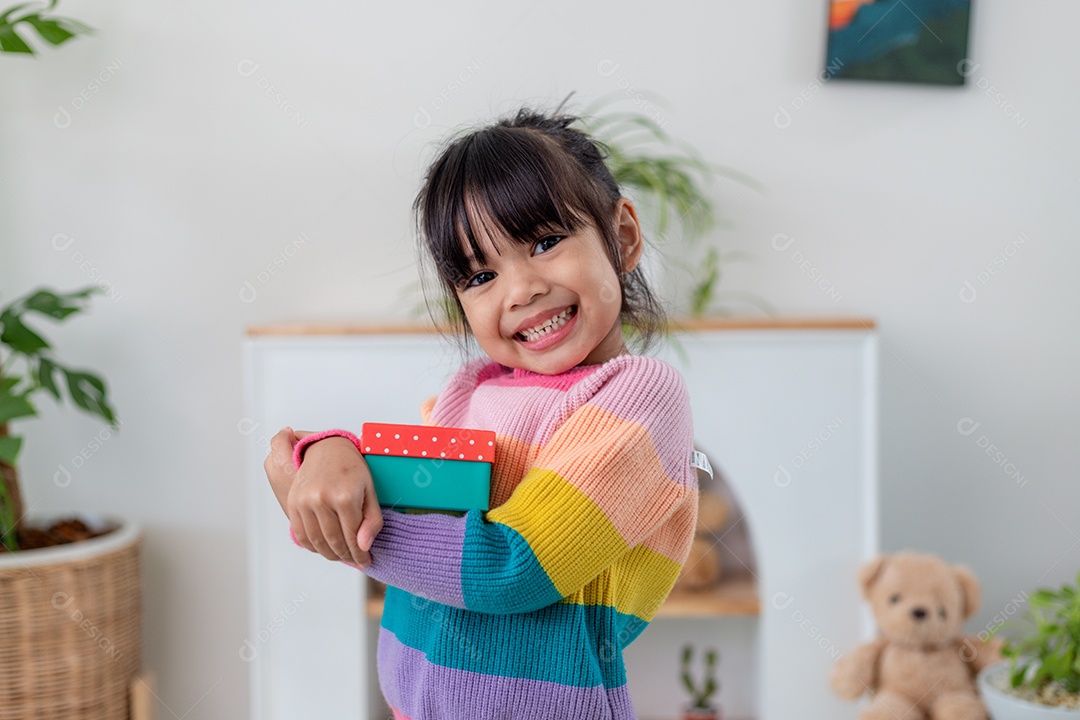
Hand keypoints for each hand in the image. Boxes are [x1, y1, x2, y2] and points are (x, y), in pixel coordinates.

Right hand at [266, 428, 381, 566]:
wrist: (326, 448)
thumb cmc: (351, 469)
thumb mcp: (370, 490)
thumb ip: (372, 520)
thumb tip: (364, 546)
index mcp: (345, 496)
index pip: (353, 536)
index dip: (360, 554)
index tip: (366, 561)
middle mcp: (322, 499)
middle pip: (335, 541)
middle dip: (347, 556)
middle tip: (355, 561)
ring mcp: (304, 502)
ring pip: (317, 542)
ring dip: (330, 555)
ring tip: (341, 556)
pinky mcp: (293, 504)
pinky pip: (301, 535)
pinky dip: (313, 547)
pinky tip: (324, 548)